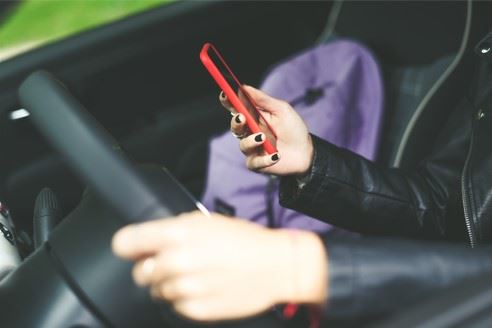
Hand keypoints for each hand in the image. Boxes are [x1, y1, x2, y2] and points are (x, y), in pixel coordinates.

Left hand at [112, 211, 327, 321]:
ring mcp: (185, 288)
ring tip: (196, 275)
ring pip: (156, 292)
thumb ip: (173, 229)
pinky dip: (184, 299)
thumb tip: (148, 241)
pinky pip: (174, 306)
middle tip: (173, 264)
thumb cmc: (244, 240)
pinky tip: (204, 287)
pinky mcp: (196, 309)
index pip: (125, 243)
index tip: (135, 250)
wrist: (275, 266)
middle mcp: (177, 261)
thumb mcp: (206, 221)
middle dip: (152, 268)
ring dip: (169, 285)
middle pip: (139, 272)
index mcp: (177, 234)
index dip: (129, 246)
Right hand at [221, 86, 313, 175]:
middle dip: (236, 122)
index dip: (228, 101)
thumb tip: (244, 87)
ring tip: (263, 137)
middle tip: (242, 118)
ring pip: (243, 145)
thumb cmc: (293, 128)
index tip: (225, 94)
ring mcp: (252, 148)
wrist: (306, 152)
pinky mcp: (257, 163)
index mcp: (253, 117)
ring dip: (251, 141)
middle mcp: (249, 132)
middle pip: (235, 126)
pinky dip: (264, 159)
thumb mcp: (281, 110)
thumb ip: (263, 100)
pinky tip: (275, 155)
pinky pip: (254, 162)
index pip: (236, 108)